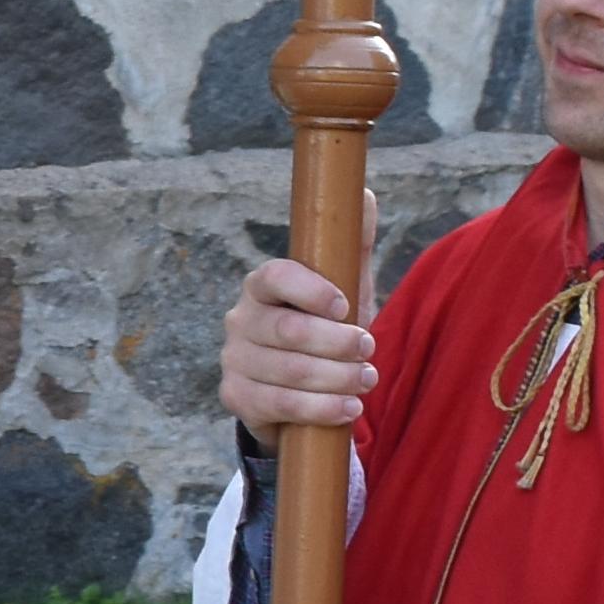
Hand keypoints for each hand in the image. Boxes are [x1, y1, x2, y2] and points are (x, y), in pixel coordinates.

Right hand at [221, 256, 377, 439]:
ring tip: (367, 380)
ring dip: (337, 379)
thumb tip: (366, 195)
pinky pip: (280, 405)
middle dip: (337, 343)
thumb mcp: (343, 288)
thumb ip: (352, 245)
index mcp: (261, 286)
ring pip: (290, 372)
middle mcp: (239, 320)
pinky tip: (349, 408)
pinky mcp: (236, 398)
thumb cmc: (323, 329)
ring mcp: (233, 360)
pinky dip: (322, 408)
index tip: (345, 305)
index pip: (274, 277)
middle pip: (288, 331)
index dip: (310, 290)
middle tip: (370, 349)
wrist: (295, 390)